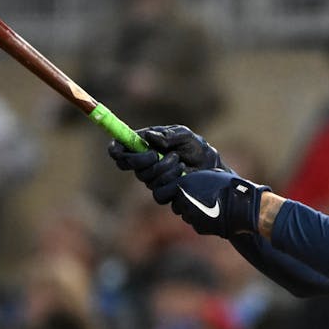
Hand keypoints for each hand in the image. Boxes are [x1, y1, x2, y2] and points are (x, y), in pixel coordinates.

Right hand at [108, 125, 227, 203]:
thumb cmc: (197, 148)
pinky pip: (158, 193)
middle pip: (127, 165)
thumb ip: (167, 135)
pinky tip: (183, 176)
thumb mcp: (185, 135)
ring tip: (180, 162)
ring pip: (145, 179)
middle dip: (141, 159)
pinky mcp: (163, 193)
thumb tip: (148, 136)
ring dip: (163, 169)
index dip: (116, 149)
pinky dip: (171, 183)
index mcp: (144, 145)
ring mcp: (152, 179)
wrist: (211, 169)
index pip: (120, 149)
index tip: (120, 150)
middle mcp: (145, 163)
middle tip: (154, 154)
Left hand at [160, 170, 265, 238]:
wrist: (242, 206)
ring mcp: (190, 217)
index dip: (167, 192)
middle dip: (182, 202)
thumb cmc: (228, 186)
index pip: (160, 192)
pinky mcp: (199, 228)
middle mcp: (182, 202)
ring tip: (209, 204)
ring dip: (193, 211)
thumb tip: (185, 178)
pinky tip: (215, 213)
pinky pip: (196, 223)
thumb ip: (192, 178)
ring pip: (185, 215)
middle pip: (175, 205)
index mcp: (182, 186)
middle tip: (195, 197)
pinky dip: (202, 220)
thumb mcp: (208, 175)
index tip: (174, 190)